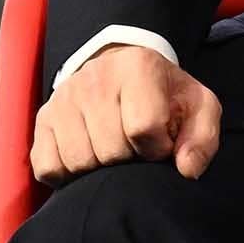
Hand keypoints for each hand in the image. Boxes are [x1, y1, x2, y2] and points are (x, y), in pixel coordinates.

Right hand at [32, 43, 223, 184]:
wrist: (123, 70)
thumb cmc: (164, 94)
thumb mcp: (197, 107)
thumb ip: (202, 138)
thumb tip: (187, 171)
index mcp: (138, 67)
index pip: (144, 128)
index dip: (158, 148)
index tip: (162, 143)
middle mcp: (94, 79)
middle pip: (110, 150)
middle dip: (130, 159)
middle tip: (136, 147)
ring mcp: (62, 100)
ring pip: (79, 162)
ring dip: (101, 169)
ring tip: (115, 150)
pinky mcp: (41, 120)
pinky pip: (48, 168)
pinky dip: (69, 174)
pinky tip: (90, 157)